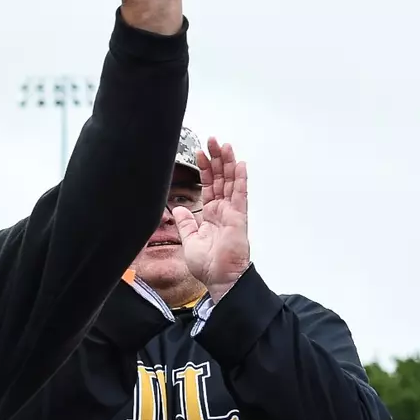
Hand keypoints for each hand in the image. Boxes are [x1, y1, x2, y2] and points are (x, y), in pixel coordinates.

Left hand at [175, 138, 250, 299]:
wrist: (219, 279)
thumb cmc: (208, 265)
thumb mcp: (190, 241)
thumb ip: (186, 223)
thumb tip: (179, 208)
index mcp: (211, 214)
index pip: (208, 185)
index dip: (204, 169)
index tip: (200, 152)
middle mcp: (223, 210)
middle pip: (220, 178)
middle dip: (216, 159)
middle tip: (212, 140)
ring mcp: (232, 212)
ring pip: (231, 182)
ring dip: (227, 163)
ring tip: (223, 145)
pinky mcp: (239, 218)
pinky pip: (241, 195)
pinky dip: (240, 179)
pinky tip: (239, 165)